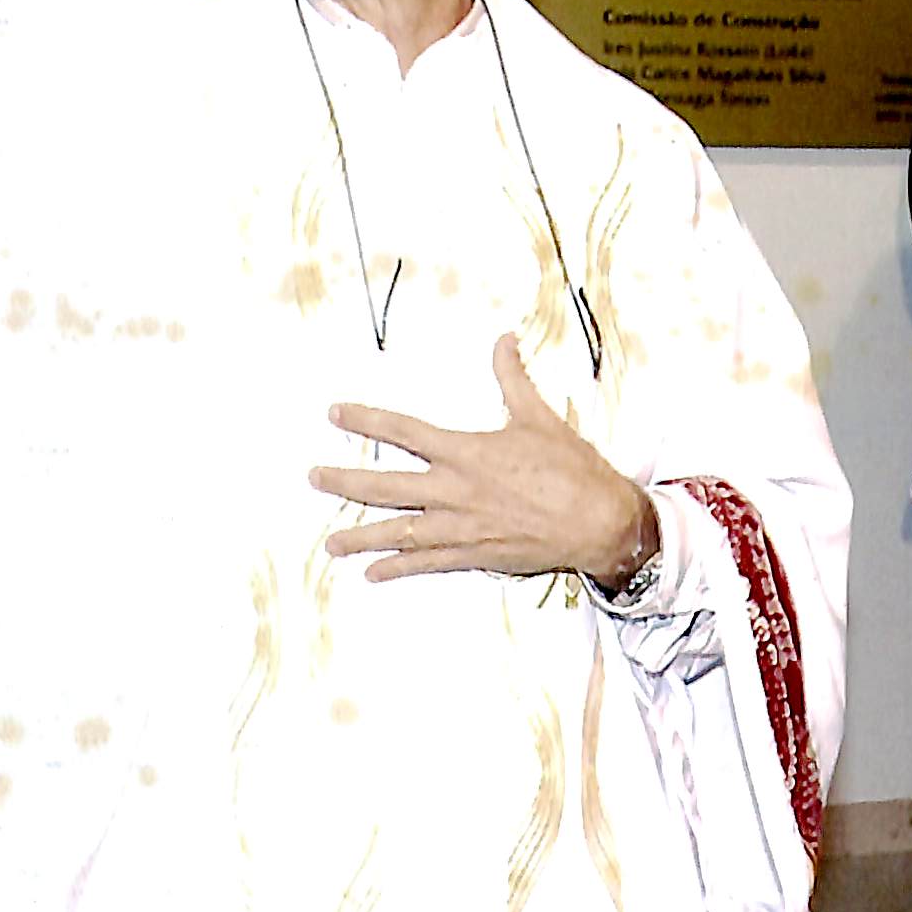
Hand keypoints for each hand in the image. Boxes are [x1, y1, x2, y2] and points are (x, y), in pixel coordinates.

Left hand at [317, 336, 656, 584]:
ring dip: (362, 536)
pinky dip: (398, 568)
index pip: (403, 431)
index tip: (335, 414)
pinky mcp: (474, 555)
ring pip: (399, 531)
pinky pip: (427, 563)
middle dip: (346, 480)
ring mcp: (461, 527)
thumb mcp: (539, 417)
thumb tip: (504, 339)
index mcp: (466, 452)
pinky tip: (374, 572)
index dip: (365, 420)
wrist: (598, 522)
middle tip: (314, 478)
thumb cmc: (571, 469)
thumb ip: (512, 378)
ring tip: (331, 543)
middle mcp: (454, 490)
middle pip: (386, 485)